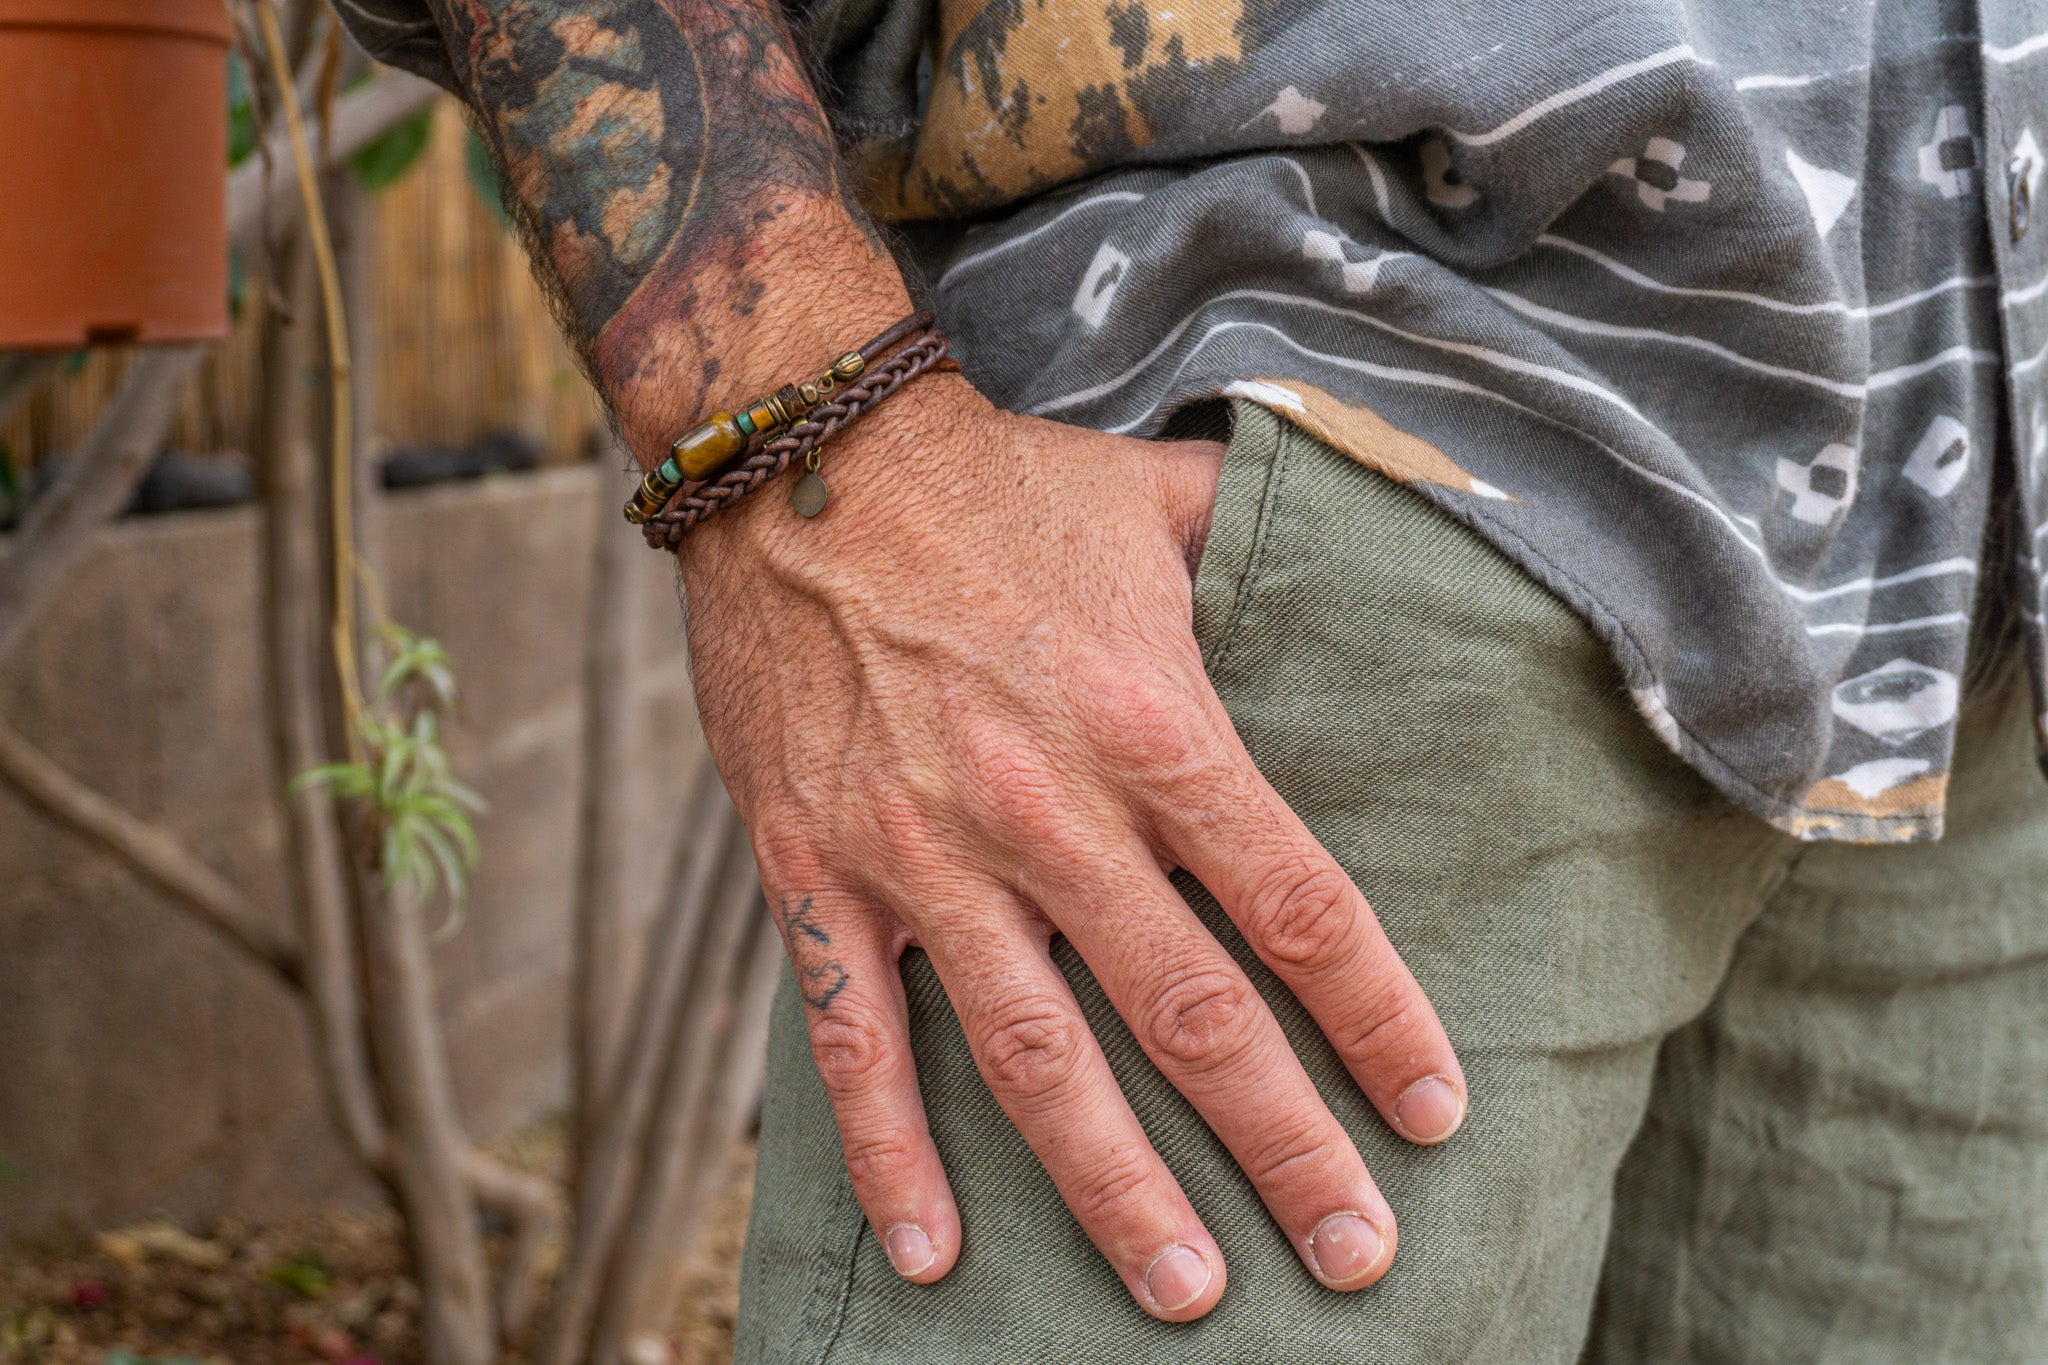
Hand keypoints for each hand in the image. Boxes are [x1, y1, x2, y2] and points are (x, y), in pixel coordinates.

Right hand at [677, 372, 1467, 1320]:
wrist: (800, 457)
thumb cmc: (998, 485)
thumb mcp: (1158, 495)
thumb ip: (1272, 540)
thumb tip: (1387, 530)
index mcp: (1151, 720)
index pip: (1295, 903)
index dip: (1375, 1019)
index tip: (1432, 1110)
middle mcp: (1045, 804)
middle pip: (1190, 1010)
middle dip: (1282, 1145)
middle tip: (1356, 1255)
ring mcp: (922, 850)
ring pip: (1034, 1056)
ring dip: (1116, 1187)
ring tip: (1188, 1291)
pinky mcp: (814, 867)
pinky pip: (853, 1036)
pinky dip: (891, 1153)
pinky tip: (935, 1252)